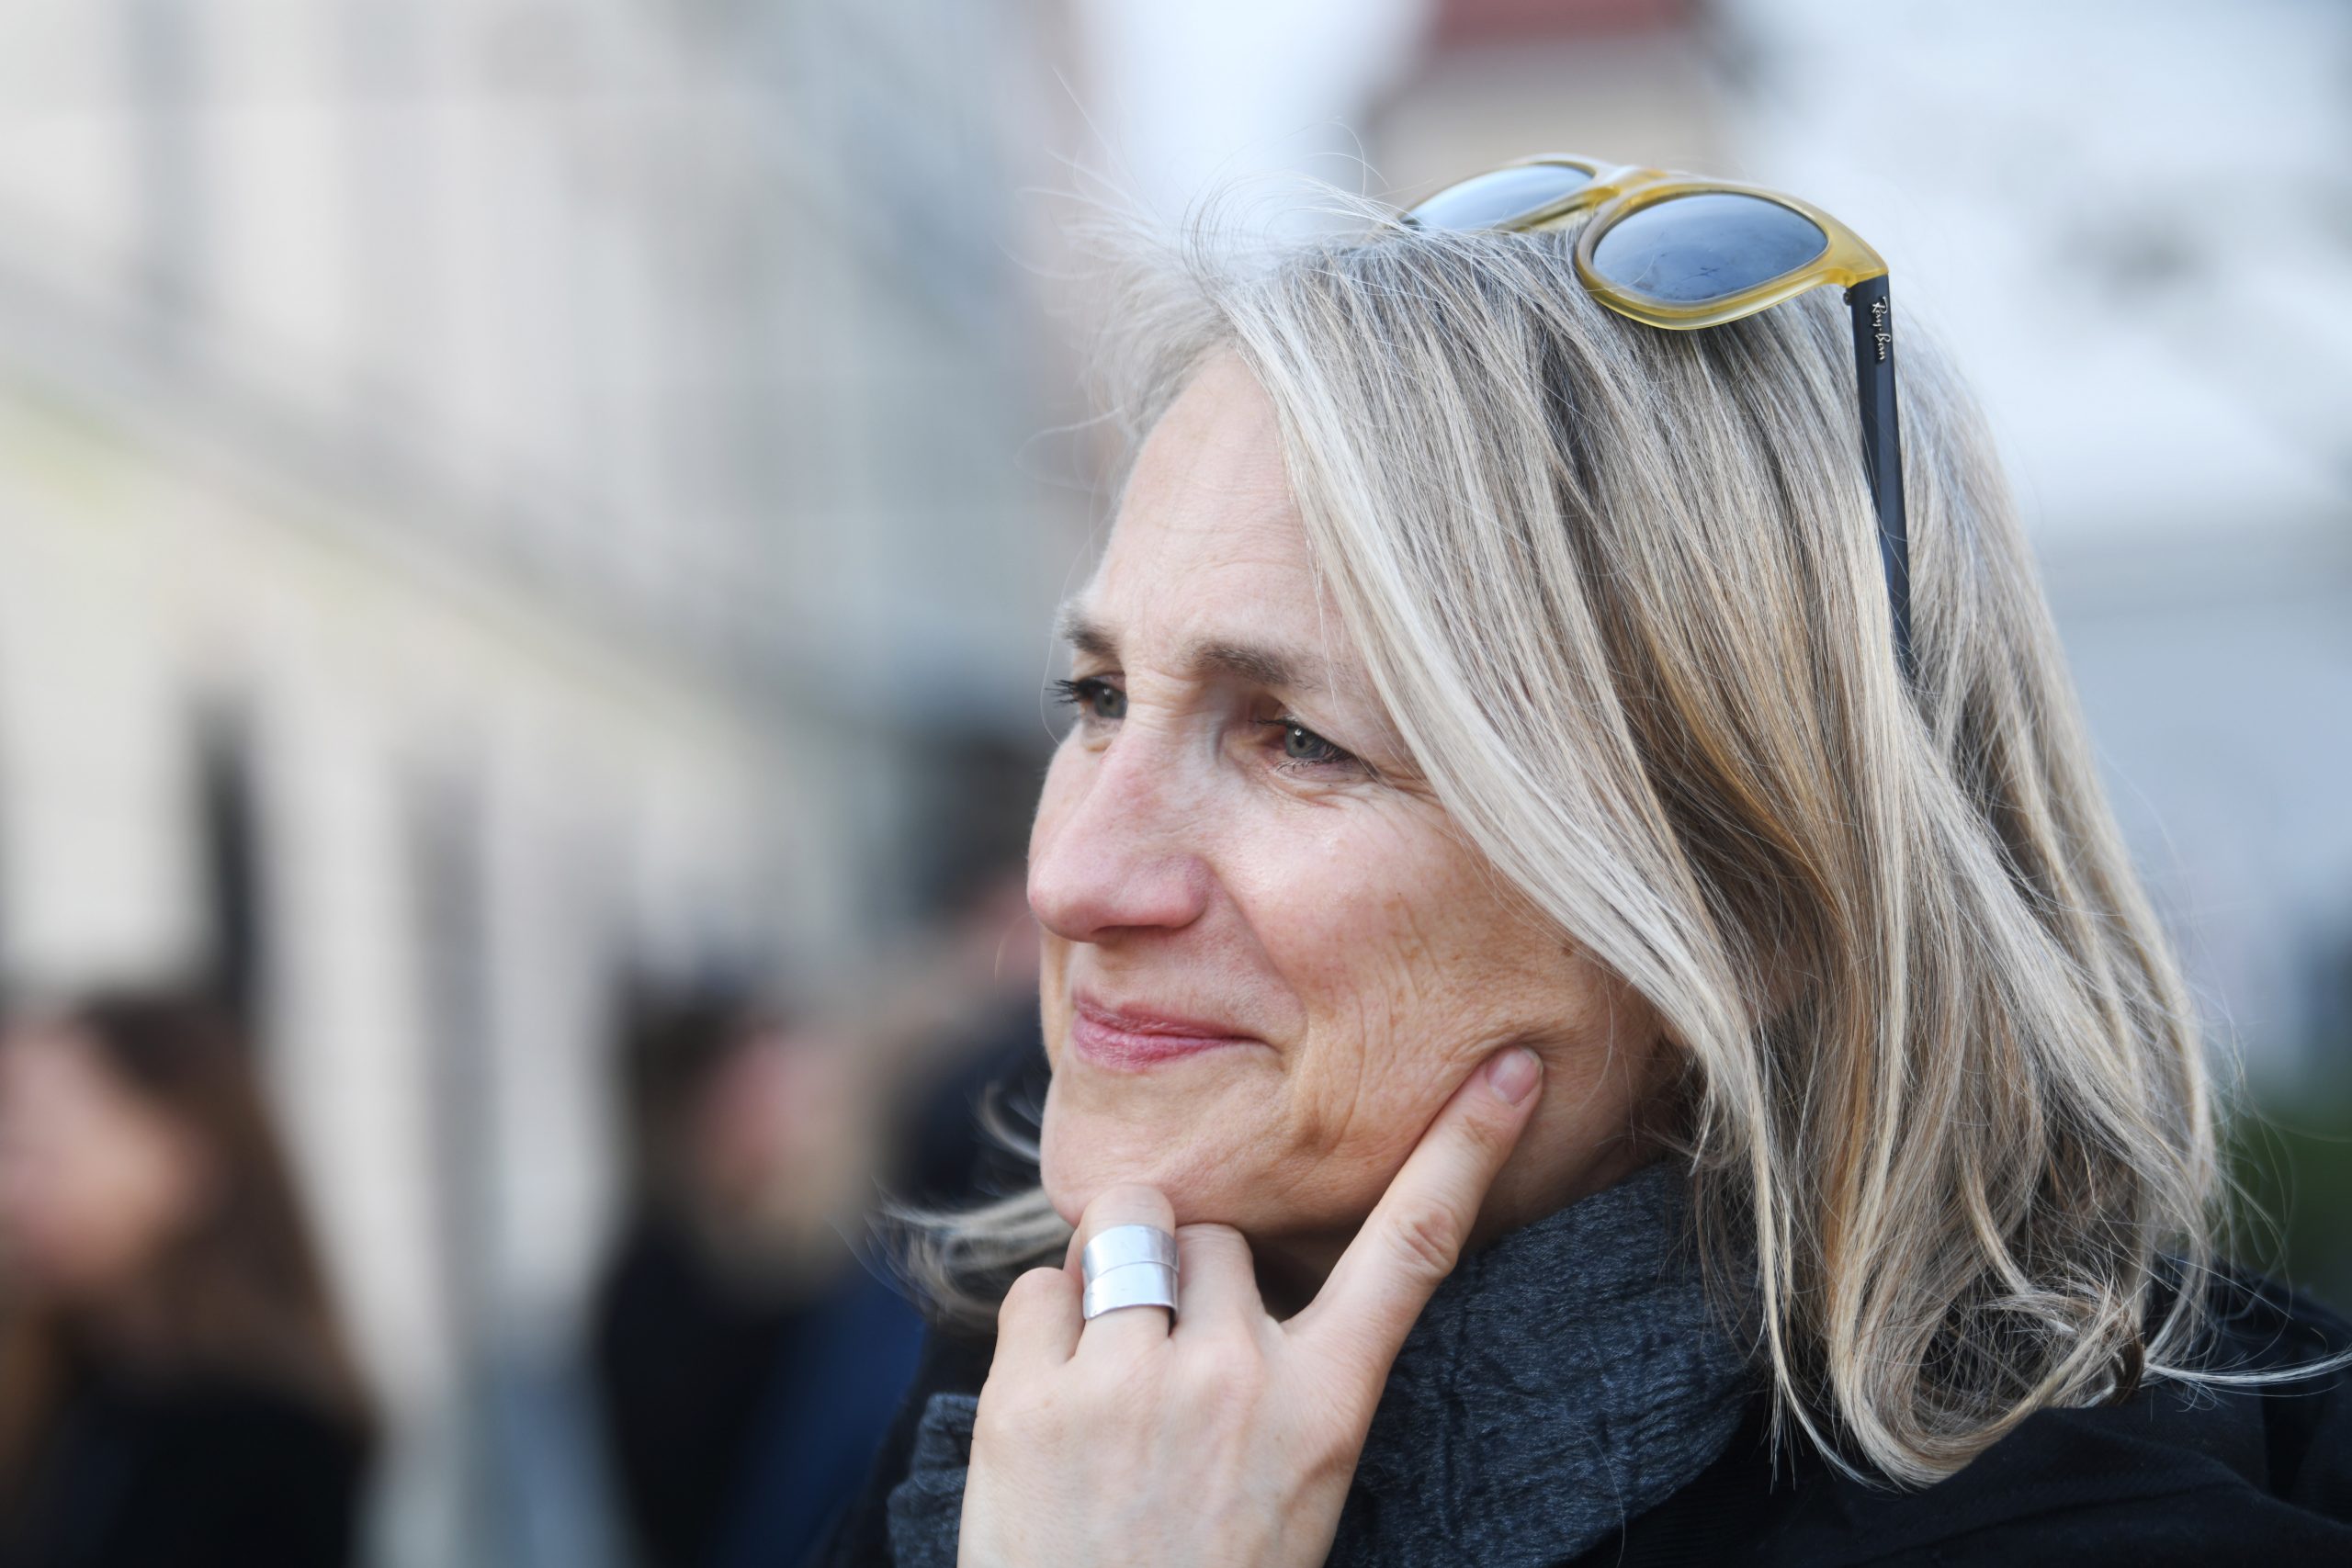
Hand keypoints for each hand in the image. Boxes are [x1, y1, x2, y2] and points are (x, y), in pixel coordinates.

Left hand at [957, 1046, 1543, 1566]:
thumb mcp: (1292, 1488)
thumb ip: (1277, 1374)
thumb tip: (1221, 1261)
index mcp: (1323, 1412)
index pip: (1411, 1253)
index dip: (1463, 1151)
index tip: (1510, 1067)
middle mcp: (1235, 1381)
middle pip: (1217, 1231)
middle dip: (1189, 1277)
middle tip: (1171, 1380)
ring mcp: (1129, 1386)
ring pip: (1125, 1232)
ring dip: (1114, 1284)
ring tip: (1111, 1384)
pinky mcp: (1031, 1398)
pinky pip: (1038, 1289)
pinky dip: (1042, 1332)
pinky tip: (1053, 1410)